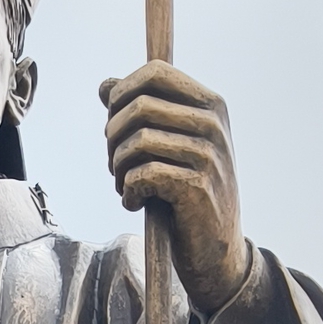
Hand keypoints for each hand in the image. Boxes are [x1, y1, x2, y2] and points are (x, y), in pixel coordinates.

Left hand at [99, 62, 250, 314]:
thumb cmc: (189, 193)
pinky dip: (127, 192)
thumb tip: (104, 85)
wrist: (218, 251)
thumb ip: (140, 112)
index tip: (114, 122)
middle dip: (113, 137)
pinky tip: (134, 203)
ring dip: (118, 168)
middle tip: (115, 164)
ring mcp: (209, 156)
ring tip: (124, 185)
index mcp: (211, 105)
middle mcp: (213, 125)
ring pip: (136, 142)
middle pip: (138, 107)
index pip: (154, 72)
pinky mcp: (198, 188)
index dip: (122, 93)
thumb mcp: (170, 145)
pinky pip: (142, 175)